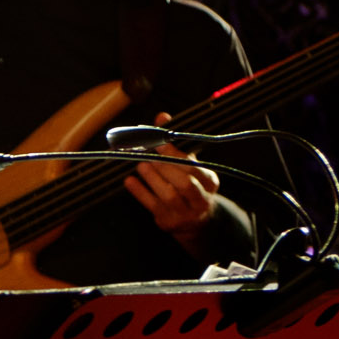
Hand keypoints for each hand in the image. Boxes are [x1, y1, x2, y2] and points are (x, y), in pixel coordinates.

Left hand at [124, 112, 219, 241]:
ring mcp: (185, 213)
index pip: (193, 167)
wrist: (195, 221)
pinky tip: (129, 181)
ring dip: (152, 179)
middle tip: (148, 155)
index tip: (158, 142)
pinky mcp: (168, 222)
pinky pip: (152, 206)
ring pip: (169, 196)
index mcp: (209, 181)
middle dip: (165, 167)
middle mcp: (201, 199)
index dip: (175, 154)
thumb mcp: (188, 164)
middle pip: (184, 184)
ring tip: (141, 165)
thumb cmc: (189, 185)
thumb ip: (175, 142)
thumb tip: (162, 117)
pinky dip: (139, 192)